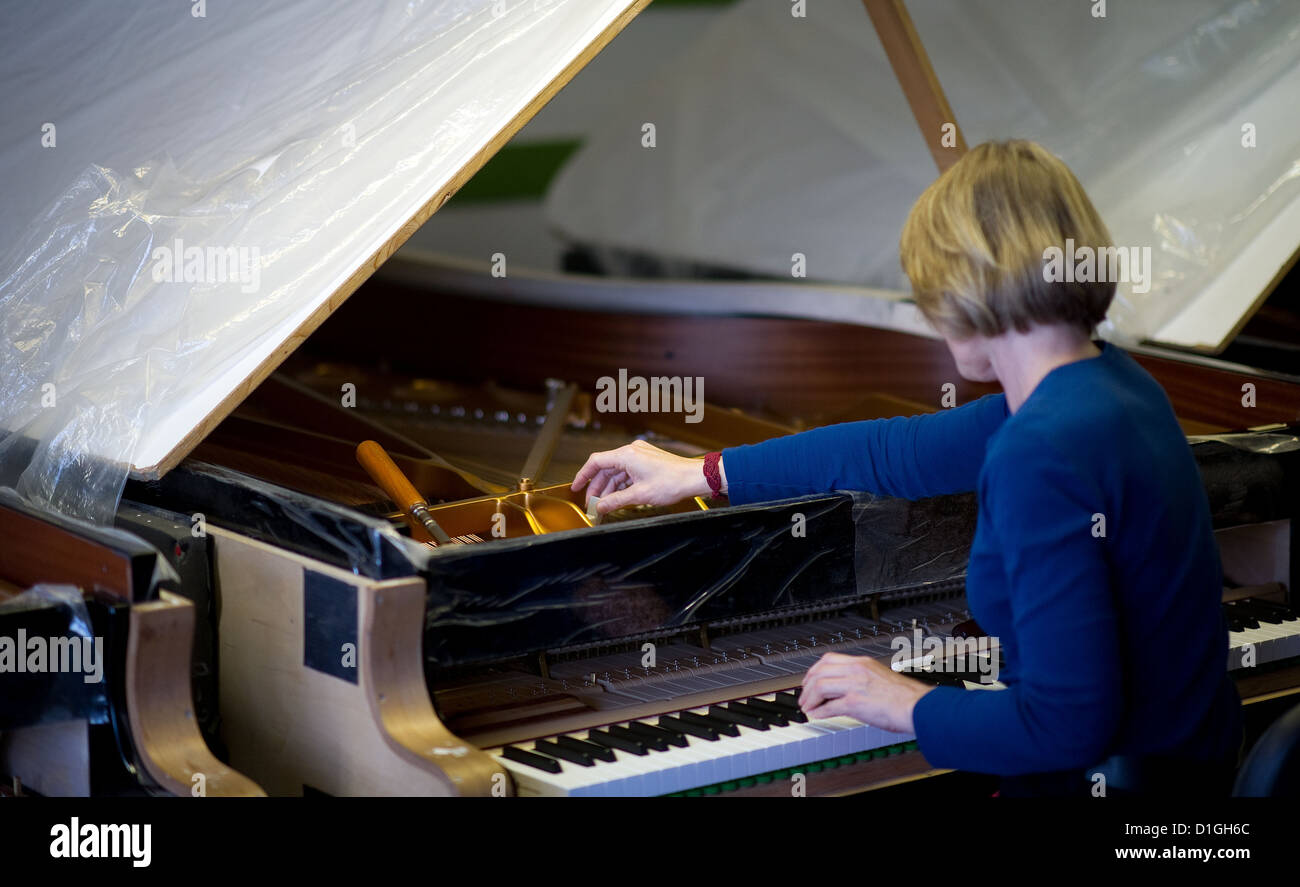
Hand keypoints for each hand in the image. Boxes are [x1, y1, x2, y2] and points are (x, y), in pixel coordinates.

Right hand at [571, 440, 711, 514]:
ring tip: (604, 504)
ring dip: (609, 487)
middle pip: (605, 468)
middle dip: (597, 487)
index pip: (596, 462)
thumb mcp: (639, 496)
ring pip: (616, 471)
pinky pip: (627, 472)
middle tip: (592, 503)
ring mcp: (640, 455)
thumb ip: (615, 501)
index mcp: (627, 455)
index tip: (575, 487)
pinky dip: (621, 484)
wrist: (694, 478)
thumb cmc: (672, 482)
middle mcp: (632, 451)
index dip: (583, 475)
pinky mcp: (647, 460)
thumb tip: (600, 507)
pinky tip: (618, 497)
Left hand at [799, 652, 932, 733]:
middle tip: (803, 696)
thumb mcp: (879, 678)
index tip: (809, 679)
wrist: (918, 707)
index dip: (814, 670)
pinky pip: (828, 706)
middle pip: (820, 671)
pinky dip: (819, 711)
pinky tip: (817, 715)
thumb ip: (862, 679)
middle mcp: (857, 671)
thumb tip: (846, 689)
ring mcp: (855, 686)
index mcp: (863, 663)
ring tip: (807, 707)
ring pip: (820, 686)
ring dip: (809, 698)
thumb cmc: (906, 697)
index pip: (829, 659)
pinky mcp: (855, 703)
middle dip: (807, 685)